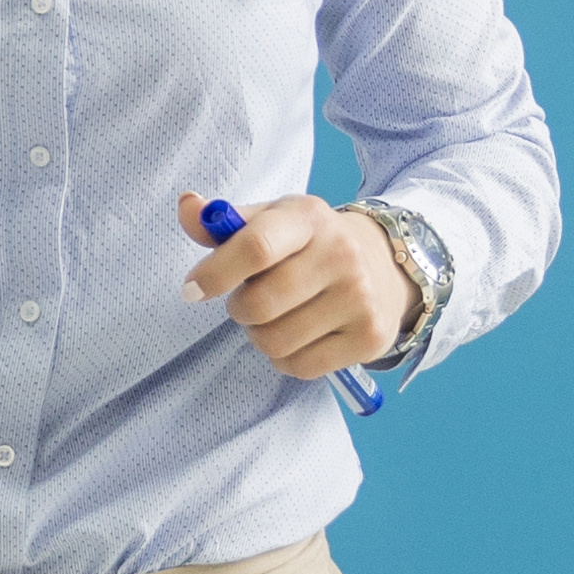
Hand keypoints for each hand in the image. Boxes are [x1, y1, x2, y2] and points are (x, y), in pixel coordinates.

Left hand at [175, 192, 407, 377]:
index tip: (191, 289)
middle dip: (241, 309)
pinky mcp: (370, 337)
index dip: (215, 272)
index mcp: (308, 219)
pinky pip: (300, 367)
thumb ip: (224, 222)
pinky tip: (300, 337)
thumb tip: (187, 205)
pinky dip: (287, 359)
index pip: (256, 246)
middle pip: (259, 305)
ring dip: (262, 336)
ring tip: (279, 317)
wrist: (386, 265)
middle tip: (250, 301)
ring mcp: (360, 298)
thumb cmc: (311, 244)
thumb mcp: (273, 221)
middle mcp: (341, 255)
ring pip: (275, 342)